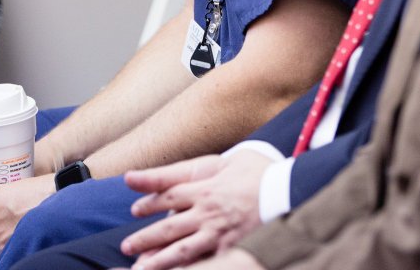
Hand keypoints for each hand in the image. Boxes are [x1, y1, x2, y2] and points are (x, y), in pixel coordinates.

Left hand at [121, 151, 273, 268]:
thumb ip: (187, 168)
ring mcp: (220, 234)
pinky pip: (206, 263)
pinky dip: (190, 268)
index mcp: (205, 188)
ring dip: (159, 260)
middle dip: (145, 238)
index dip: (150, 202)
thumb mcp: (223, 161)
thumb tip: (151, 170)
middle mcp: (208, 212)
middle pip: (169, 228)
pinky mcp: (234, 249)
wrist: (292, 190)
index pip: (168, 195)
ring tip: (140, 268)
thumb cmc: (260, 172)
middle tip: (127, 246)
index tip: (135, 210)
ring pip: (183, 251)